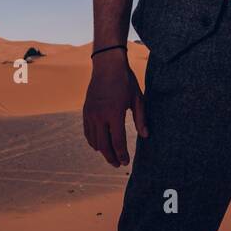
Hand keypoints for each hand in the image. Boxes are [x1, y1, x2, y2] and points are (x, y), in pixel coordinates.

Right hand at [82, 49, 148, 166]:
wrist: (107, 65)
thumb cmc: (126, 81)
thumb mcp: (138, 98)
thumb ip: (141, 118)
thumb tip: (145, 136)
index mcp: (114, 113)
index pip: (118, 141)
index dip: (122, 155)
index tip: (126, 163)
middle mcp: (100, 115)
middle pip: (104, 145)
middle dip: (111, 157)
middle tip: (118, 164)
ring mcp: (90, 114)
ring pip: (94, 140)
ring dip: (102, 151)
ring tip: (111, 156)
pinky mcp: (85, 111)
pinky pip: (87, 132)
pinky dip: (92, 141)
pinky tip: (99, 145)